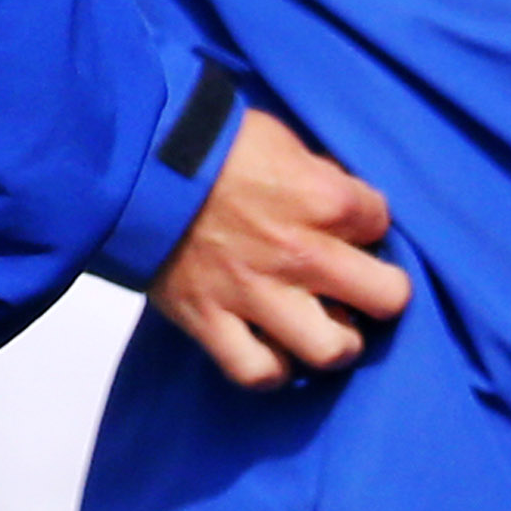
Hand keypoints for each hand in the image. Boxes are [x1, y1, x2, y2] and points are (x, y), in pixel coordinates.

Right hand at [150, 106, 410, 387]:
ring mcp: (253, 292)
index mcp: (322, 198)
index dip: (365, 222)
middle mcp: (298, 252)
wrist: (123, 159)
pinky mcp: (207, 317)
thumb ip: (318, 177)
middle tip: (355, 286)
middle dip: (379, 291)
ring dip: (334, 340)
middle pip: (387, 297)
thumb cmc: (202, 141)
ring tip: (320, 327)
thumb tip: (341, 207)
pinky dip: (269, 369)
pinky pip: (255, 371)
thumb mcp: (277, 139)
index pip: (381, 222)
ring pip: (331, 349)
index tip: (340, 221)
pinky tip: (271, 352)